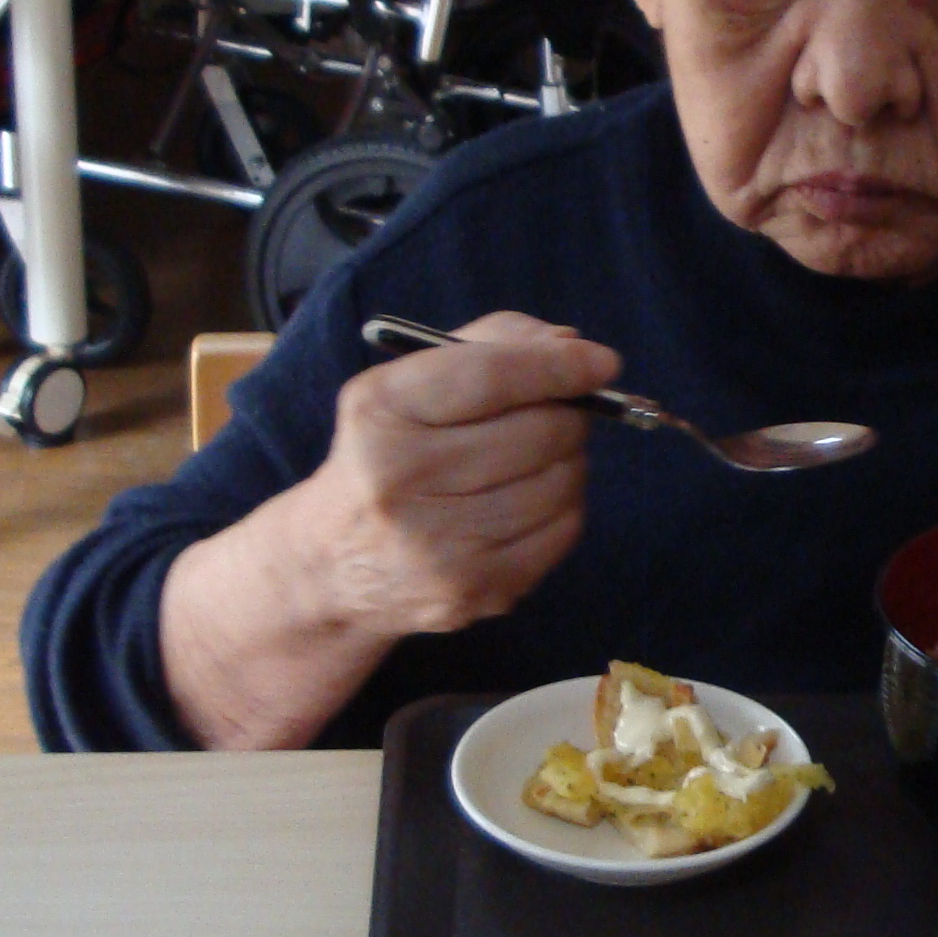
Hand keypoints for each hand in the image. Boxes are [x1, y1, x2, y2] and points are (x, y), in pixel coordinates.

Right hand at [304, 312, 618, 643]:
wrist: (335, 564)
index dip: (558, 366)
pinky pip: (564, 530)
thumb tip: (572, 345)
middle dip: (567, 413)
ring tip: (534, 457)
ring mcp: (439, 547)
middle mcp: (399, 482)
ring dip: (566, 459)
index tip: (602, 362)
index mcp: (379, 415)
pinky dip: (562, 505)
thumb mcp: (407, 385)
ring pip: (561, 481)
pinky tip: (527, 500)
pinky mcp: (477, 590)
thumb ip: (488, 347)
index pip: (490, 377)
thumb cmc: (386, 454)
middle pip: (539, 431)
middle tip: (560, 410)